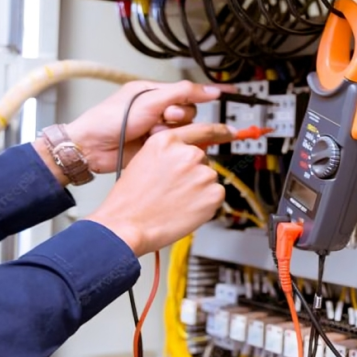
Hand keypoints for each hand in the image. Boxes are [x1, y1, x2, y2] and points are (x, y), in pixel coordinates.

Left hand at [65, 80, 236, 173]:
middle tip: (165, 117)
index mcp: (155, 94)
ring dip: (171, 132)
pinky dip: (169, 146)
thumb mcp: (149, 99)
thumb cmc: (111, 119)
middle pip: (190, 113)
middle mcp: (158, 111)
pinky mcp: (157, 149)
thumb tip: (209, 90)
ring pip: (184, 132)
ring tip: (152, 132)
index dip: (207, 92)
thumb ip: (182, 93)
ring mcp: (157, 131)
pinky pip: (175, 147)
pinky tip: (154, 144)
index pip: (188, 91)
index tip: (230, 92)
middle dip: (180, 116)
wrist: (92, 147)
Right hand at [86, 122, 234, 256]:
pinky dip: (206, 204)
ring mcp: (202, 173)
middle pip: (203, 160)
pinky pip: (216, 196)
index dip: (218, 132)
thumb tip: (187, 156)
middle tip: (174, 190)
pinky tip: (186, 209)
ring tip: (176, 201)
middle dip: (193, 174)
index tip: (229, 131)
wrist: (127, 226)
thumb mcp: (144, 161)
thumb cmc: (130, 199)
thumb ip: (169, 153)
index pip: (201, 130)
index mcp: (168, 141)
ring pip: (209, 179)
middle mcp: (188, 153)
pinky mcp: (214, 194)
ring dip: (199, 190)